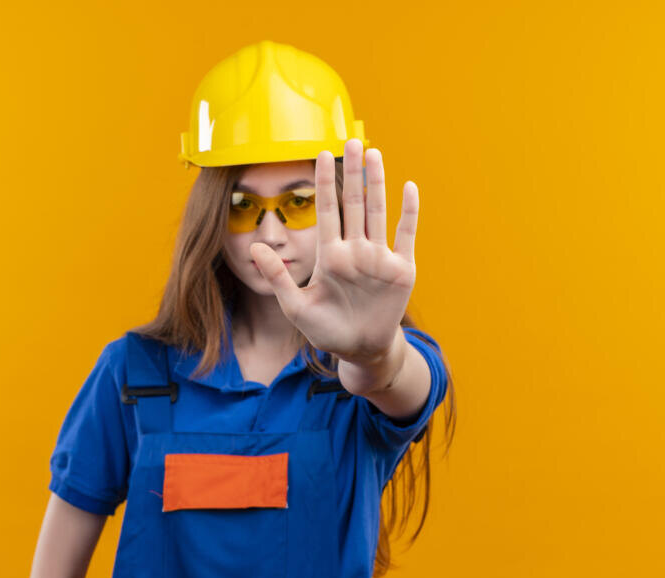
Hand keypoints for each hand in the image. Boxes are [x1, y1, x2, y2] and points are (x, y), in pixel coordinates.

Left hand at [250, 138, 417, 364]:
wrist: (360, 351)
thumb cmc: (326, 330)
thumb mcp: (296, 306)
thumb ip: (277, 277)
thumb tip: (255, 248)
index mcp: (330, 255)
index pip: (326, 210)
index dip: (323, 183)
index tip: (319, 154)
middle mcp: (355, 250)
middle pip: (354, 203)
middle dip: (353, 172)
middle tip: (352, 140)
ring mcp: (378, 257)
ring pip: (378, 212)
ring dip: (376, 183)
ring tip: (374, 153)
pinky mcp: (401, 269)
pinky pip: (405, 235)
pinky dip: (408, 213)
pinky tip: (408, 188)